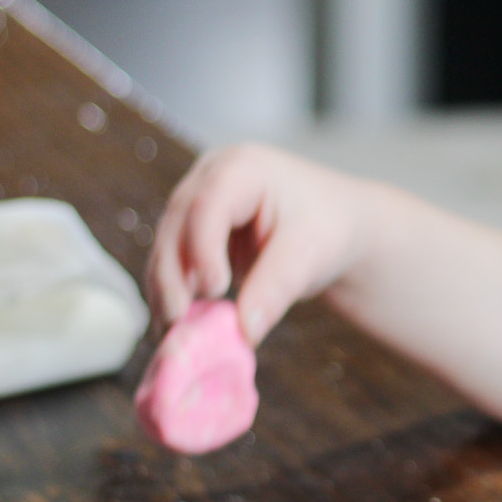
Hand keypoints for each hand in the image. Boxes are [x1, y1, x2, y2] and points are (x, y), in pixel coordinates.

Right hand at [148, 144, 374, 342]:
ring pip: (167, 246)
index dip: (203, 247)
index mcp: (243, 168)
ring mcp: (197, 200)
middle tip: (178, 321)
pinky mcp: (193, 228)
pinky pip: (173, 262)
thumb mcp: (308, 256)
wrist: (336, 228)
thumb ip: (274, 290)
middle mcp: (211, 177)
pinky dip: (173, 294)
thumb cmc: (327, 229)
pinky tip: (176, 326)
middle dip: (172, 276)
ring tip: (173, 333)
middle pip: (177, 225)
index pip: (209, 205)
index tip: (215, 289)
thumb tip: (243, 333)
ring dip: (165, 291)